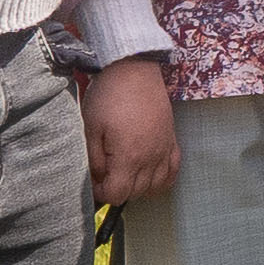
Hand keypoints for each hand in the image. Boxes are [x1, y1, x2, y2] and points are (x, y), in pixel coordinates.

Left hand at [82, 54, 178, 206]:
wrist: (134, 70)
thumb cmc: (110, 95)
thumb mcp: (91, 128)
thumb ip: (94, 159)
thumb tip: (97, 179)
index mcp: (129, 156)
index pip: (118, 194)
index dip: (102, 194)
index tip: (94, 184)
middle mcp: (151, 157)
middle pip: (136, 193)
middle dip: (118, 190)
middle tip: (104, 177)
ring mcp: (164, 149)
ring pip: (155, 186)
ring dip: (138, 187)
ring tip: (124, 174)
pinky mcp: (171, 140)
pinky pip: (172, 171)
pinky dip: (161, 179)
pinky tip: (148, 173)